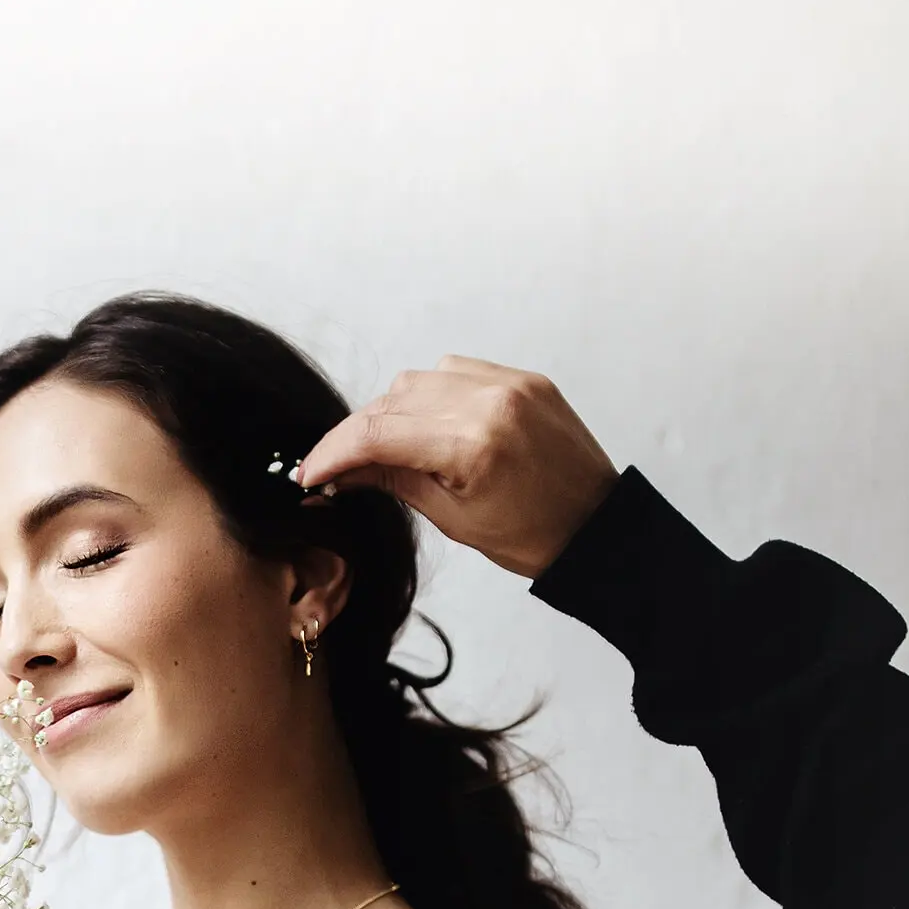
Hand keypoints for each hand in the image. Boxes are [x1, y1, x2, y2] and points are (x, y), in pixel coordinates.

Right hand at [298, 356, 619, 578]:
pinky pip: (456, 371)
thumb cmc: (533, 537)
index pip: (378, 433)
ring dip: (392, 411)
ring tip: (384, 449)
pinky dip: (430, 395)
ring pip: (419, 379)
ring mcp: (510, 383)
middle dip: (357, 433)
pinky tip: (426, 427)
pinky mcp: (524, 378)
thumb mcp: (452, 519)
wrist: (598, 527)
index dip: (333, 452)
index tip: (310, 473)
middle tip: (337, 467)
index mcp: (474, 444)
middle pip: (392, 399)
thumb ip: (393, 480)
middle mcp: (491, 400)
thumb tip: (341, 471)